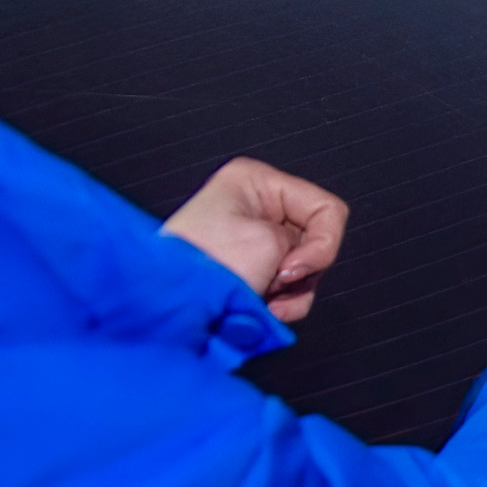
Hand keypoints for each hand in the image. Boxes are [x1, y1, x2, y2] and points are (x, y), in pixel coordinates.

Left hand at [162, 158, 349, 323]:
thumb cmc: (196, 266)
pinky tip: (261, 306)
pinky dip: (282, 302)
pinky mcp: (248, 268)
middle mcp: (254, 205)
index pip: (325, 208)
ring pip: (305, 268)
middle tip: (275, 280)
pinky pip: (288, 287)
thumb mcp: (267, 245)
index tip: (296, 267)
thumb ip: (308, 246)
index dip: (322, 243)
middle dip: (302, 271)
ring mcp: (251, 239)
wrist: (161, 303)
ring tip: (263, 296)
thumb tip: (306, 260)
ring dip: (292, 291)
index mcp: (255, 181)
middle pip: (316, 240)